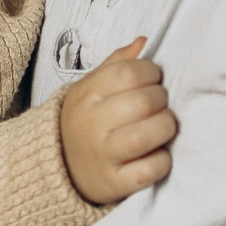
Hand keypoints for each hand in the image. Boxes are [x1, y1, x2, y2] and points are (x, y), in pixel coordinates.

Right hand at [58, 39, 175, 204]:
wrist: (60, 169)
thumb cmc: (86, 122)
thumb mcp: (91, 88)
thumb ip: (117, 64)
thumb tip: (144, 42)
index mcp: (86, 94)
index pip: (128, 73)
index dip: (151, 73)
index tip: (153, 80)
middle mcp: (91, 124)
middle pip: (142, 102)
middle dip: (162, 100)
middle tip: (160, 105)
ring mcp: (102, 156)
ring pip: (147, 134)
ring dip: (165, 128)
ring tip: (163, 128)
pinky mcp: (114, 183)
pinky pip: (150, 169)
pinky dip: (162, 161)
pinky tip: (157, 155)